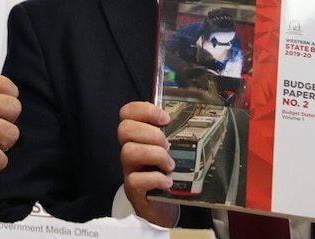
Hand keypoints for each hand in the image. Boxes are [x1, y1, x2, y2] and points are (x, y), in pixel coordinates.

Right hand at [117, 101, 179, 226]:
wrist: (161, 205)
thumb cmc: (166, 171)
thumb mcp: (167, 148)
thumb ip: (171, 132)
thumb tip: (189, 116)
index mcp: (137, 136)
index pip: (127, 112)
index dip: (144, 110)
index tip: (165, 118)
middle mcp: (129, 149)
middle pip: (125, 129)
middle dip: (151, 134)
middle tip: (168, 145)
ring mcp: (129, 169)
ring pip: (129, 151)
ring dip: (155, 155)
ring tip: (170, 165)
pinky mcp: (133, 189)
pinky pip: (135, 179)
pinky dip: (155, 179)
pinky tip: (167, 182)